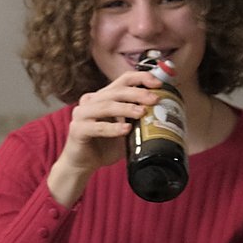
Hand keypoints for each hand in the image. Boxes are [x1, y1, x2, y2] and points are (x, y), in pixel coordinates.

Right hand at [47, 69, 161, 204]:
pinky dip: (112, 128)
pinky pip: (96, 127)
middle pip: (116, 91)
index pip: (123, 80)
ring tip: (142, 113)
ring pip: (106, 106)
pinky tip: (125, 130)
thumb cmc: (105, 146)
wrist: (83, 164)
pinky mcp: (77, 130)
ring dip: (126, 108)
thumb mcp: (126, 130)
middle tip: (154, 100)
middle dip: (137, 94)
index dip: (141, 78)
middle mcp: (91, 101)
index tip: (158, 84)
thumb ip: (139, 121)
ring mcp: (81, 114)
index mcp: (103, 97)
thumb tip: (165, 116)